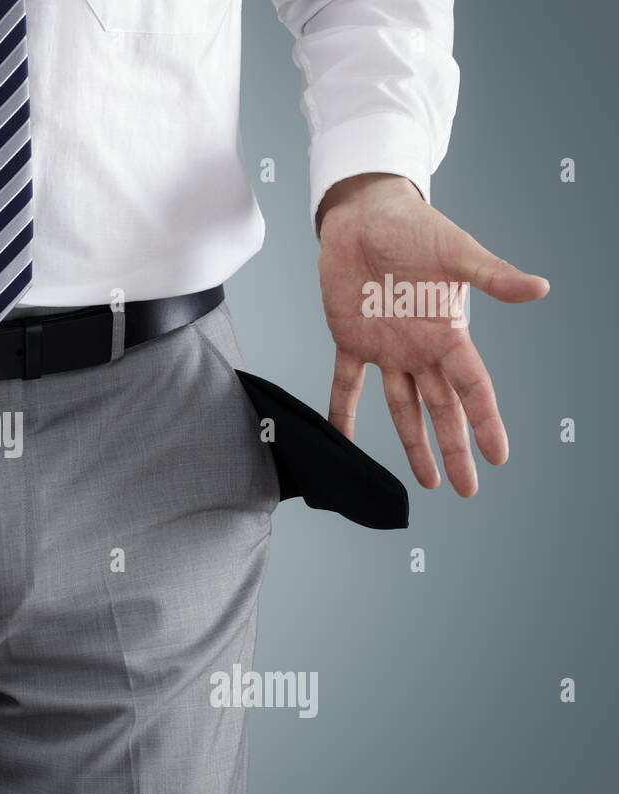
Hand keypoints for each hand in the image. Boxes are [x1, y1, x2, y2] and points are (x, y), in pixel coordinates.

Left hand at [317, 173, 548, 496]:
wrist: (364, 215)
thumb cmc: (414, 227)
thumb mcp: (456, 252)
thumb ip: (493, 276)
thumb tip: (540, 289)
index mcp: (448, 332)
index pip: (473, 387)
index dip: (485, 422)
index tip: (498, 455)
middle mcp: (420, 348)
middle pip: (442, 408)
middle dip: (455, 448)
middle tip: (467, 488)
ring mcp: (386, 348)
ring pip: (403, 407)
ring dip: (413, 443)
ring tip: (427, 480)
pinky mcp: (351, 340)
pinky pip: (346, 385)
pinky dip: (343, 411)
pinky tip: (343, 441)